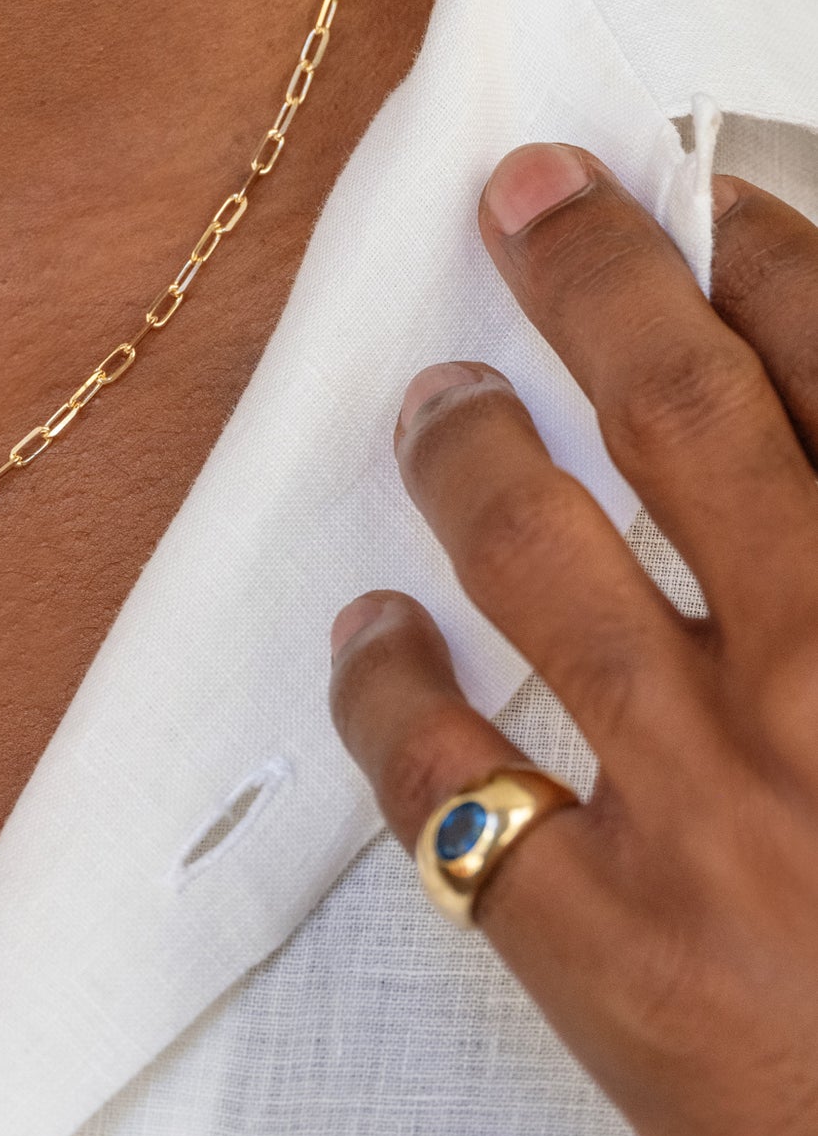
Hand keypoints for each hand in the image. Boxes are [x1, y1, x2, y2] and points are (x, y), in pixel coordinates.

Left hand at [330, 143, 817, 1135]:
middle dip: (601, 278)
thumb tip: (797, 487)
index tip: (707, 190)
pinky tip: (362, 639)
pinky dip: (383, 689)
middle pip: (692, 418)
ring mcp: (710, 810)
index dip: (769, 258)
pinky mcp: (605, 945)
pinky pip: (442, 778)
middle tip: (527, 196)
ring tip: (434, 400)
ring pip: (543, 560)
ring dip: (472, 454)